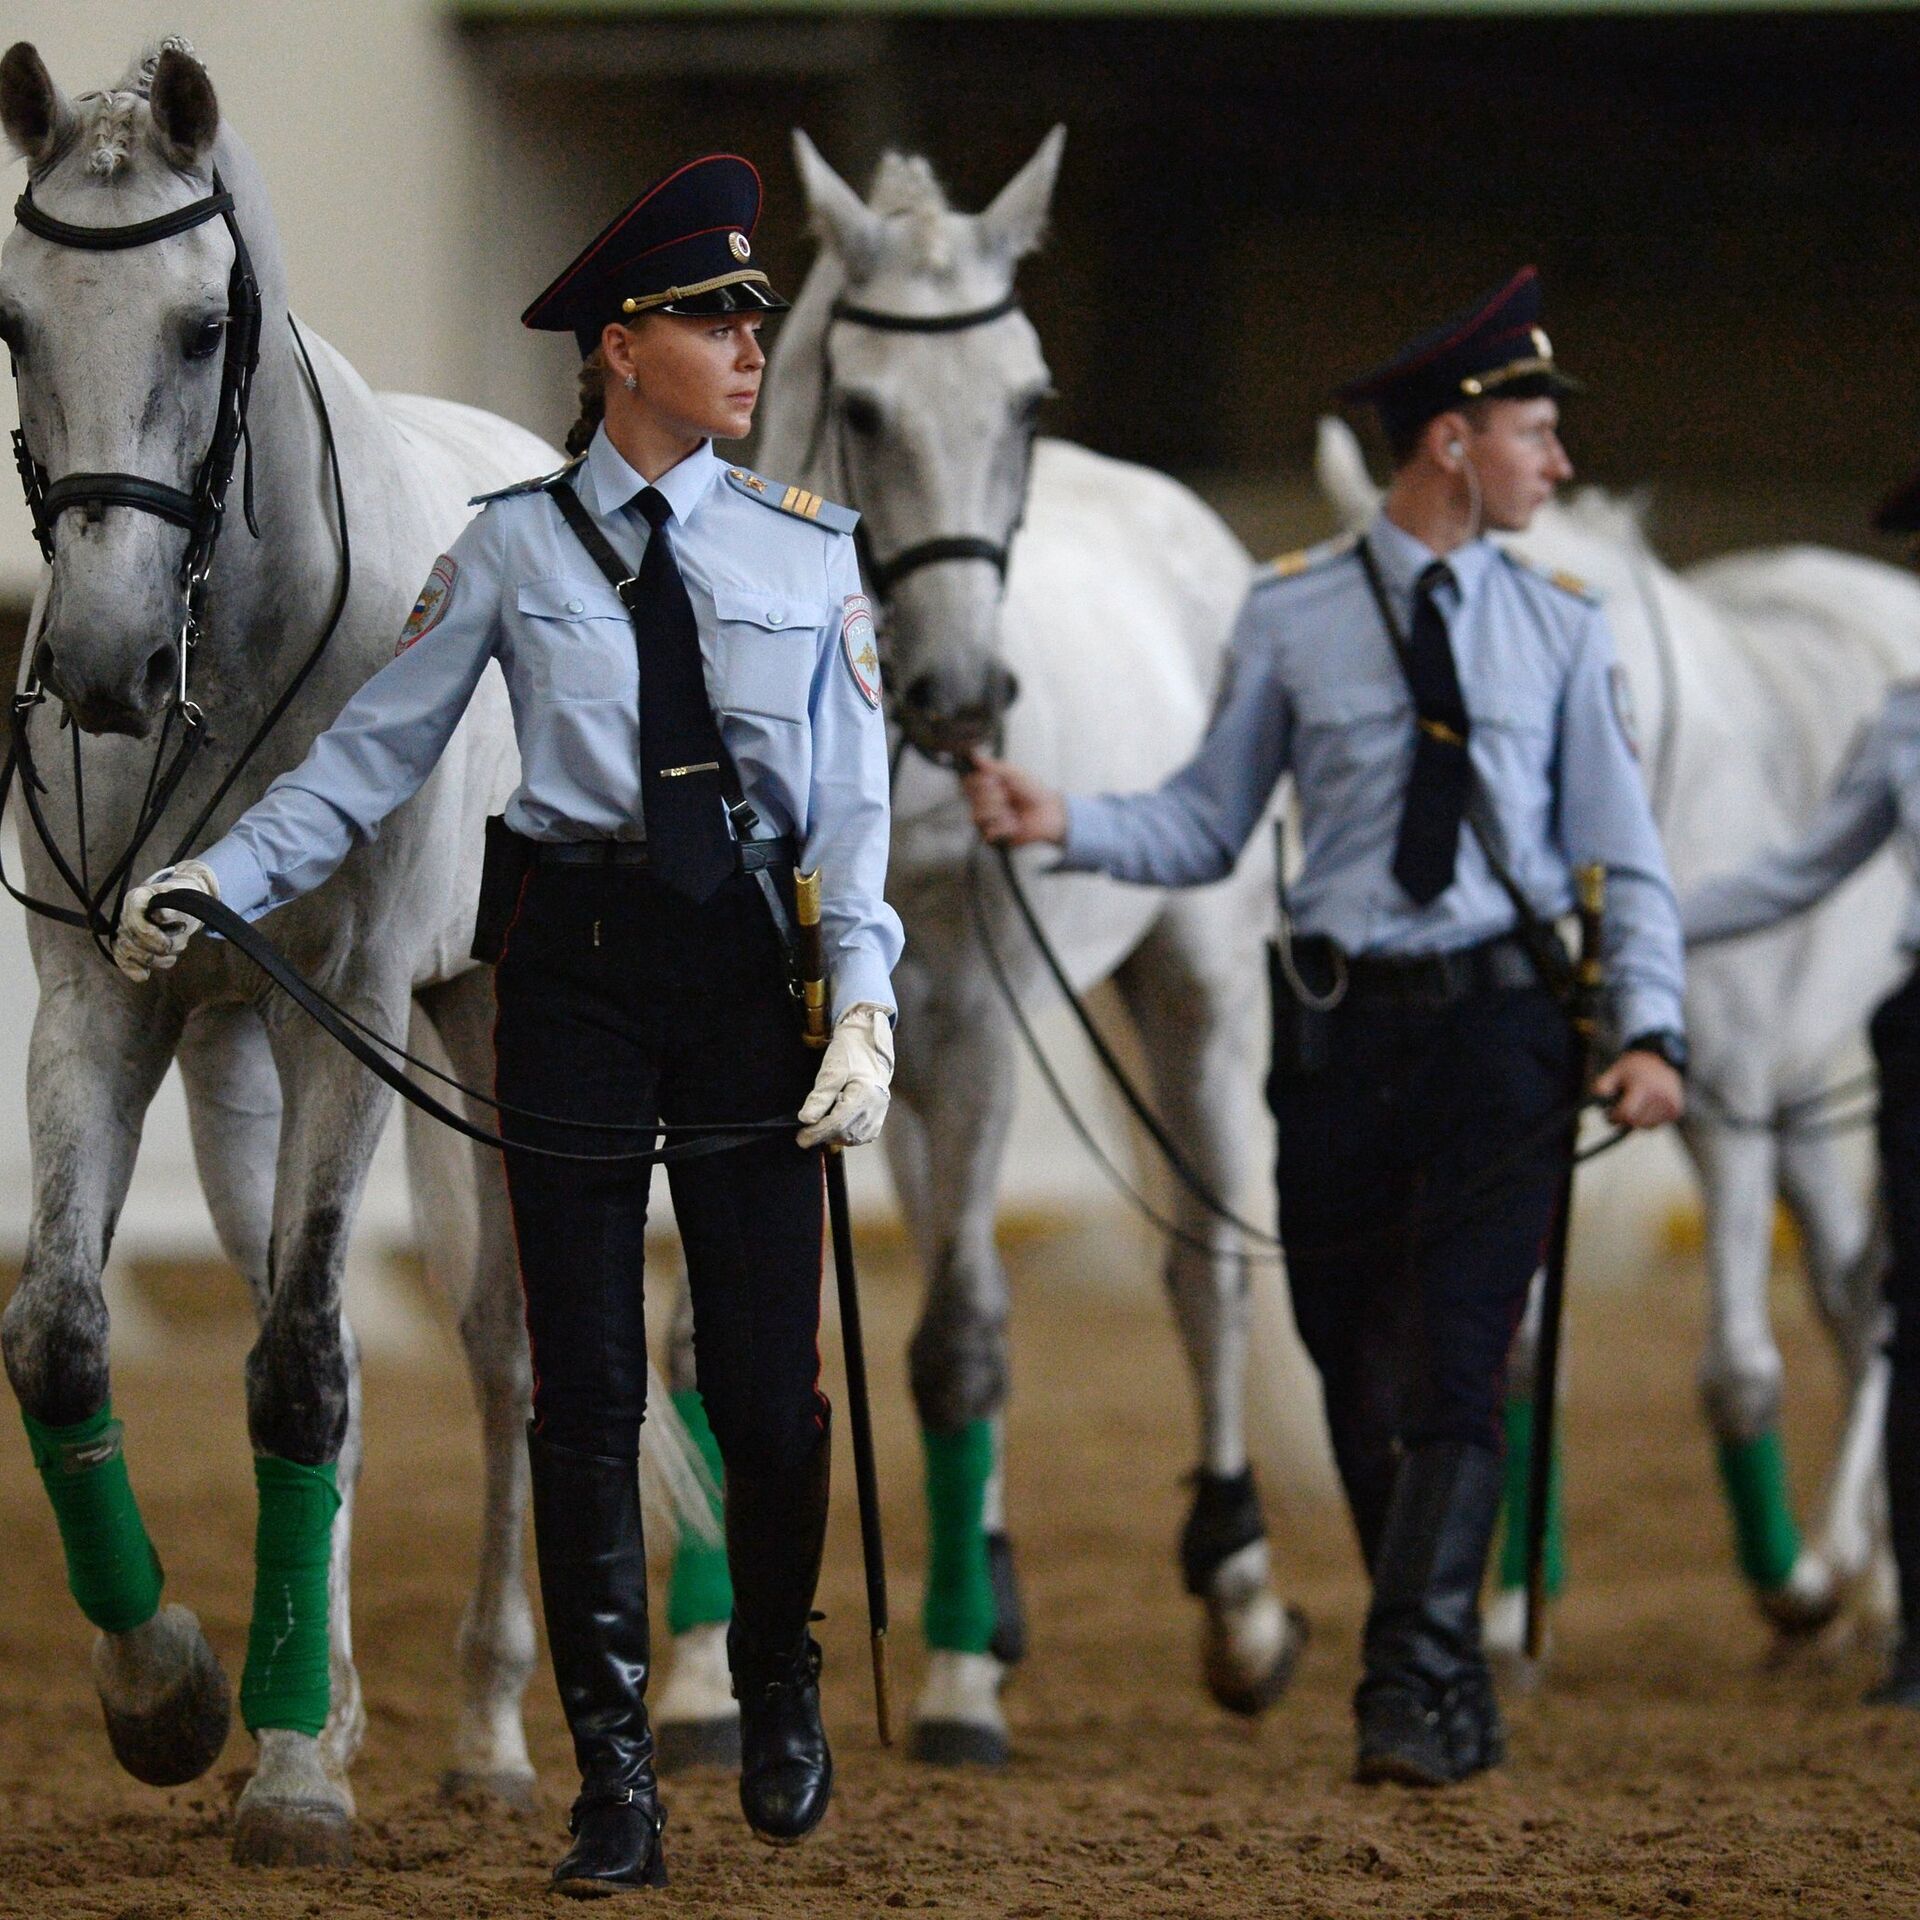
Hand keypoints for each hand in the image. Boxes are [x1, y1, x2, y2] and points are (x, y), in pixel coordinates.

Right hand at [113, 859, 218, 982]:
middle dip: (159, 948)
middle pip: (133, 941)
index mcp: (137, 898)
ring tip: (173, 951)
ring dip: (157, 958)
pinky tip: (144, 975)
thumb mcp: (185, 900)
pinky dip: (133, 970)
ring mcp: (124, 930)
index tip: (172, 937)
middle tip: (179, 944)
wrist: (182, 904)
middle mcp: (125, 914)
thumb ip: (173, 909)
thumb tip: (161, 916)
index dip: (152, 935)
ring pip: (132, 953)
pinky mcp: (126, 946)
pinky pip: (123, 961)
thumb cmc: (183, 900)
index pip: (134, 921)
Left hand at [797, 1004, 894, 1148]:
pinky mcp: (879, 1117)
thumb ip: (820, 1096)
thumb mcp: (831, 1070)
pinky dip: (846, 1134)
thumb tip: (805, 1119)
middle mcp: (876, 1108)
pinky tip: (838, 1122)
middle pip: (845, 1134)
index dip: (817, 1133)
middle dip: (824, 1133)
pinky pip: (861, 1136)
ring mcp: (879, 1114)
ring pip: (853, 1138)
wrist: (870, 1044)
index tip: (801, 1139)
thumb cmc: (850, 1053)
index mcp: (865, 1094)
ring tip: (825, 1119)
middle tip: (809, 1126)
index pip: (838, 1123)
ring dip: (835, 1135)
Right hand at [963, 753, 1068, 847]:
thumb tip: (973, 755)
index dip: (978, 782)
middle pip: (973, 800)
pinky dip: (1005, 827)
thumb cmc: (1031, 790)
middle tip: (1008, 796)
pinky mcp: (995, 838)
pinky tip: (1015, 825)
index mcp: (984, 788)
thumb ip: (990, 766)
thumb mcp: (1011, 774)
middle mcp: (982, 805)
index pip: (967, 784)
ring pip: (978, 816)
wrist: (1048, 811)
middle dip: (993, 796)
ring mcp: (987, 822)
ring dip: (998, 812)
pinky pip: (989, 832)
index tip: (992, 779)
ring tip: (1012, 812)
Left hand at [1593, 1048, 1684, 1129]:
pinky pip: (1654, 1126)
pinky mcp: (1676, 1111)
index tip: (1609, 1112)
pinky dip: (1646, 1122)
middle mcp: (1660, 1096)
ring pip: (1645, 1127)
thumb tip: (1598, 1099)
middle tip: (1618, 1110)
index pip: (1626, 1113)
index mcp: (1644, 1085)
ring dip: (1635, 1122)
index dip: (1614, 1116)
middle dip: (1623, 1119)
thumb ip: (1603, 1085)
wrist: (1661, 1060)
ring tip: (1633, 1106)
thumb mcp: (1615, 1071)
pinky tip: (1644, 1108)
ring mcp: (1671, 1104)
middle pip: (1635, 1122)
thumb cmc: (1633, 1068)